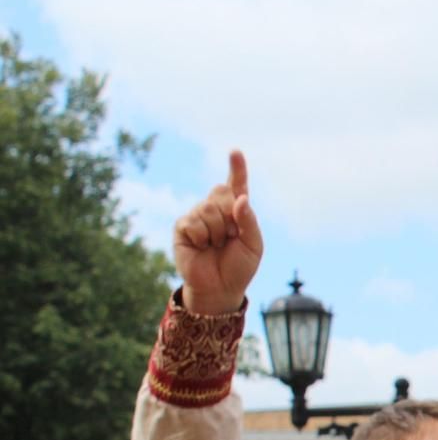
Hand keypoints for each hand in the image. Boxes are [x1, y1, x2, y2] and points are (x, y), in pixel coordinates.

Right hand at [172, 150, 262, 315]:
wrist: (220, 288)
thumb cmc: (239, 267)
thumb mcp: (253, 245)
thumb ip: (249, 221)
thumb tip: (240, 198)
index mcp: (236, 211)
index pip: (236, 185)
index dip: (237, 169)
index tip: (235, 152)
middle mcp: (215, 208)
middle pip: (222, 191)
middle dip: (230, 215)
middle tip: (230, 237)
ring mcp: (197, 215)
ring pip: (208, 208)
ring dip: (218, 231)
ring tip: (216, 245)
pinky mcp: (182, 226)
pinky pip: (194, 223)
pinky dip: (202, 238)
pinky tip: (201, 247)